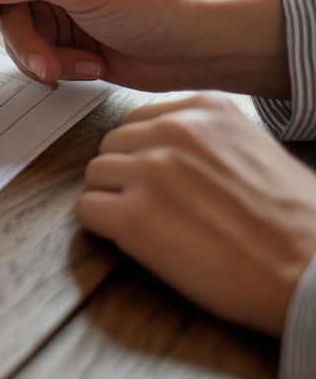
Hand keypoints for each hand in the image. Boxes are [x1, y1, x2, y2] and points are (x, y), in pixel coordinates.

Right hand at [0, 0, 287, 95]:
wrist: (198, 47)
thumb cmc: (155, 1)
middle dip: (2, 26)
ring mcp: (55, 3)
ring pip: (11, 30)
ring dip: (34, 53)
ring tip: (65, 66)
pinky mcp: (62, 37)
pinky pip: (32, 54)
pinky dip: (53, 65)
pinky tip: (85, 66)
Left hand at [78, 93, 315, 336]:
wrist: (314, 270)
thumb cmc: (296, 221)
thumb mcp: (255, 148)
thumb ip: (208, 139)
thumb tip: (169, 149)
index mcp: (205, 110)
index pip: (137, 121)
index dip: (142, 154)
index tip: (158, 178)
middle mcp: (173, 132)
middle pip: (111, 146)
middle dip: (124, 176)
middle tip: (152, 207)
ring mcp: (150, 172)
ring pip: (95, 177)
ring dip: (112, 200)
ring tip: (149, 226)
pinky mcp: (134, 217)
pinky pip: (87, 211)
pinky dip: (102, 228)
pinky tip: (137, 241)